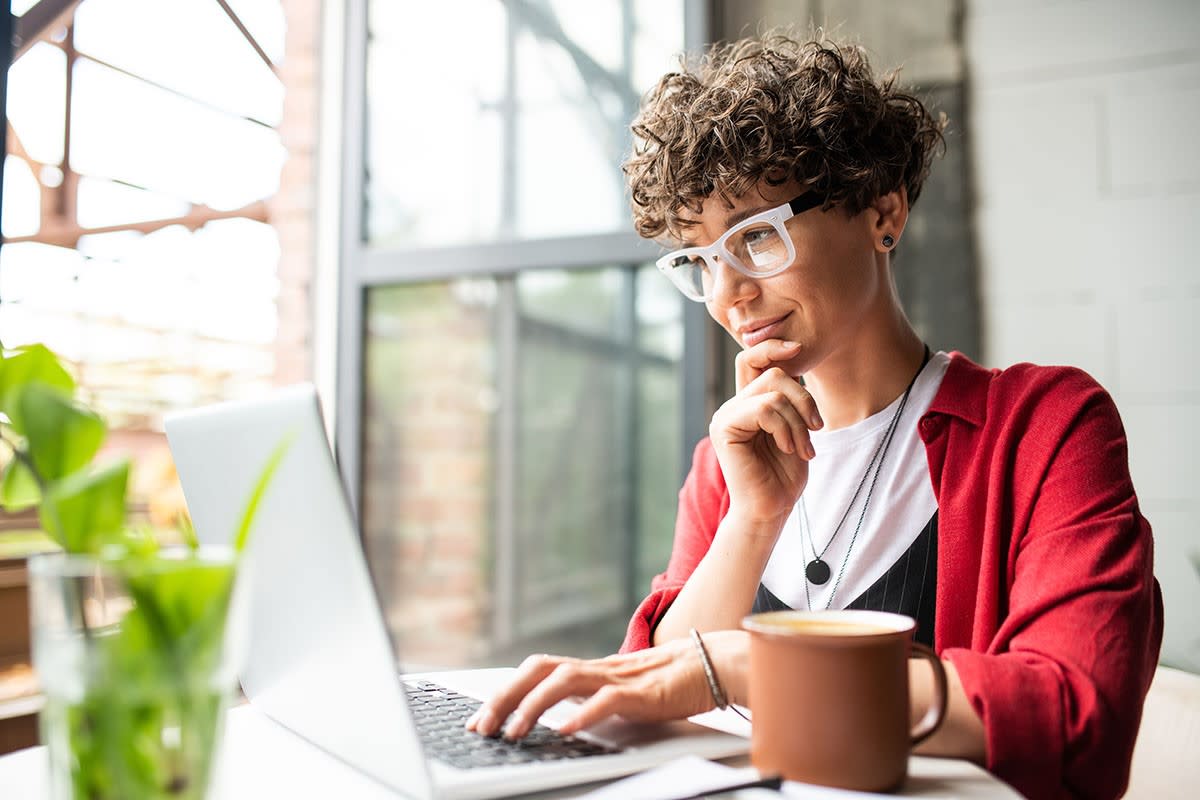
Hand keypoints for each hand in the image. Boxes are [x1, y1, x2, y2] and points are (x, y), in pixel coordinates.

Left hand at [465, 632, 746, 739]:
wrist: (711, 665)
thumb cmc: (667, 683)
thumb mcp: (617, 693)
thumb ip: (587, 700)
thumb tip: (553, 719)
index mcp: (588, 670)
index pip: (535, 672)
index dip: (503, 692)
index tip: (479, 720)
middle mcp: (596, 669)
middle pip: (538, 669)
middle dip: (504, 697)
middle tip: (482, 727)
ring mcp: (617, 678)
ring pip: (564, 680)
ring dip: (533, 706)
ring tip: (514, 732)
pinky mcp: (641, 693)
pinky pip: (606, 700)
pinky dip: (582, 714)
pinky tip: (564, 729)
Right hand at [709, 339, 821, 523]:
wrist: (771, 509)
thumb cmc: (784, 475)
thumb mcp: (795, 427)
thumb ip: (790, 398)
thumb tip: (796, 360)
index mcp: (747, 402)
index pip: (752, 358)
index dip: (773, 346)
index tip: (799, 348)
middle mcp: (733, 405)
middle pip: (772, 372)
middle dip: (804, 399)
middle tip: (815, 429)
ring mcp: (725, 415)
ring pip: (773, 391)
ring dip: (798, 420)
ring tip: (802, 447)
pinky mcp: (724, 428)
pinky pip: (764, 408)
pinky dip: (785, 427)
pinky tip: (788, 448)